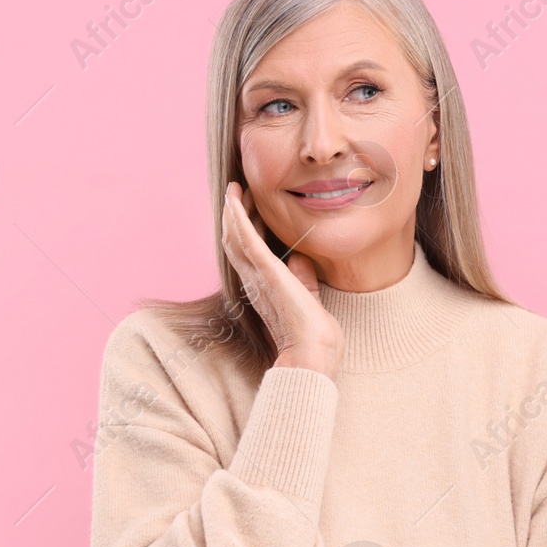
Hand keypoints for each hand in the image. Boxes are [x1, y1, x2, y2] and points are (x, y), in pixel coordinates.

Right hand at [220, 181, 344, 378]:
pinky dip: (238, 218)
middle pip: (236, 241)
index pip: (248, 253)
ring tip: (235, 189)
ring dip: (234, 211)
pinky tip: (235, 199)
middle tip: (240, 191)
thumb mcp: (309, 298)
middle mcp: (254, 281)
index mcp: (263, 288)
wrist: (313, 357)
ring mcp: (257, 277)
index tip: (248, 208)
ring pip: (236, 237)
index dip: (243, 229)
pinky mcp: (267, 273)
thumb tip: (302, 258)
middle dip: (236, 215)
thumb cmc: (313, 336)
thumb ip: (303, 278)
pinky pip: (246, 240)